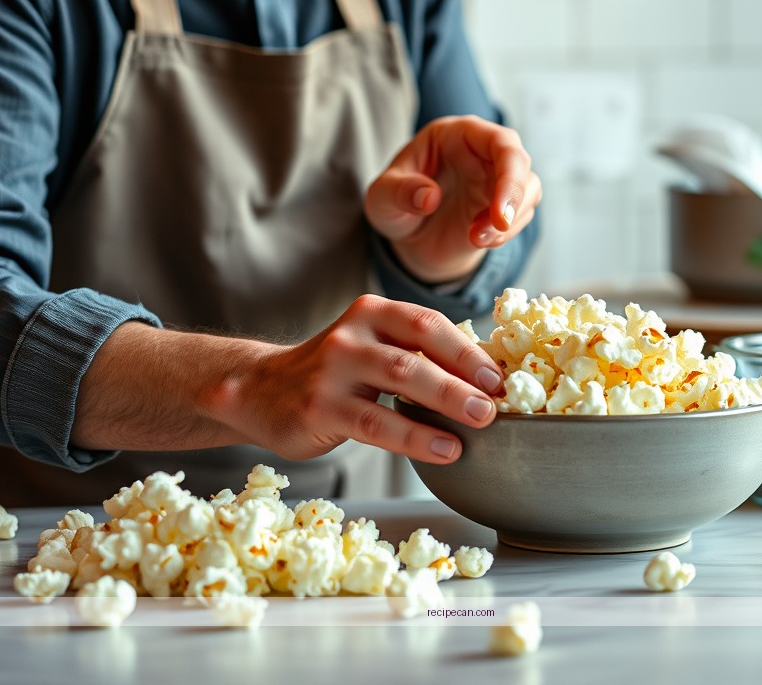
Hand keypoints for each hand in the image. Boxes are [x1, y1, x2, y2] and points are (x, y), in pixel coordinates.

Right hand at [203, 294, 501, 462]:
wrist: (260, 391)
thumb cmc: (333, 375)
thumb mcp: (371, 349)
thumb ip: (415, 356)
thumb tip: (484, 381)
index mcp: (373, 312)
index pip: (429, 323)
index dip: (469, 349)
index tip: (501, 375)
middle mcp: (353, 333)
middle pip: (419, 347)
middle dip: (465, 373)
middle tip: (498, 399)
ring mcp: (333, 369)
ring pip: (400, 377)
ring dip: (448, 399)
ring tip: (482, 421)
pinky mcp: (320, 407)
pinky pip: (377, 423)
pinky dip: (416, 437)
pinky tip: (446, 449)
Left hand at [364, 115, 541, 282]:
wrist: (407, 235)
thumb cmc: (395, 203)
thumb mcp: (381, 198)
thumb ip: (398, 192)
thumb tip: (429, 197)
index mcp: (456, 134)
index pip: (499, 140)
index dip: (509, 172)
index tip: (498, 212)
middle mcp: (482, 152)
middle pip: (520, 163)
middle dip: (515, 196)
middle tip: (498, 227)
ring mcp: (496, 179)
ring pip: (528, 190)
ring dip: (510, 220)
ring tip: (476, 239)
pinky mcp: (504, 206)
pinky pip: (521, 215)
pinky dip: (506, 233)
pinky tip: (479, 241)